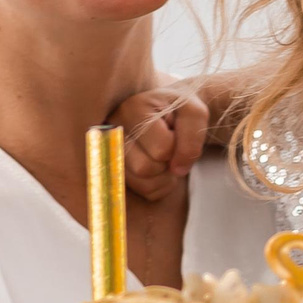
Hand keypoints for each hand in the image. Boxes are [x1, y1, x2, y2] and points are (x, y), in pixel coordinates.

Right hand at [109, 85, 206, 201]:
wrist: (165, 114)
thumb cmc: (177, 111)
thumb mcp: (194, 113)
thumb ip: (192, 135)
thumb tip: (177, 170)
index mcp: (132, 109)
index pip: (162, 148)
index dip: (178, 146)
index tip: (175, 132)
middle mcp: (111, 131)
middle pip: (145, 168)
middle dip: (167, 162)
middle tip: (171, 147)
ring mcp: (109, 154)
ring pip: (143, 184)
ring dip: (165, 176)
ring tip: (165, 156)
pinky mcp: (115, 172)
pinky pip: (144, 192)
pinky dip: (160, 185)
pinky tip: (159, 167)